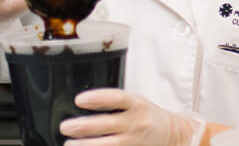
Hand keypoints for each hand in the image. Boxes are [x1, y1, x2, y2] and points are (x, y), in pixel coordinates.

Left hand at [60, 89, 205, 145]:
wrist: (171, 134)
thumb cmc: (146, 117)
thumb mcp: (135, 103)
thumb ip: (113, 103)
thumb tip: (81, 104)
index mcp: (137, 105)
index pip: (117, 98)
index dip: (98, 98)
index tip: (79, 100)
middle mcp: (137, 123)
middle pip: (108, 124)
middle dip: (83, 126)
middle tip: (66, 127)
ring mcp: (135, 141)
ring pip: (108, 145)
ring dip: (85, 145)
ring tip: (69, 144)